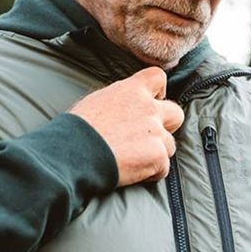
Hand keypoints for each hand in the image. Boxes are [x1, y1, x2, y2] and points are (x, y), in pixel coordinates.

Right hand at [68, 67, 184, 186]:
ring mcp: (155, 132)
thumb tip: (122, 108)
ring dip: (156, 153)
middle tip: (148, 138)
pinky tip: (134, 173)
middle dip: (167, 127)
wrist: (75, 152)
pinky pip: (164, 168)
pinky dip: (152, 173)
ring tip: (134, 161)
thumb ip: (118, 100)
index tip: (152, 102)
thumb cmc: (77, 130)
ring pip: (170, 145)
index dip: (159, 91)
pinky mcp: (157, 155)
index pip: (158, 78)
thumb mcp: (96, 102)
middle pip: (176, 114)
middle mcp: (148, 108)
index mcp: (132, 90)